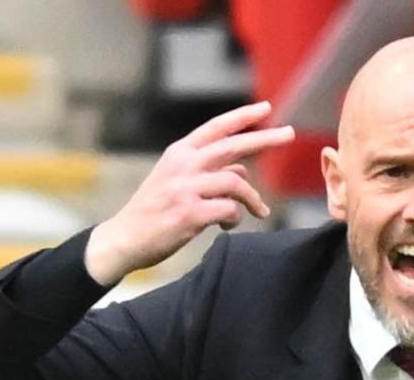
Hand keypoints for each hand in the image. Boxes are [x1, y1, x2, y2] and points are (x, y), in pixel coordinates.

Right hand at [85, 101, 295, 284]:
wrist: (124, 238)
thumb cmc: (154, 211)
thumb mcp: (176, 181)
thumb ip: (208, 171)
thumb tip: (241, 169)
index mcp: (179, 153)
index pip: (215, 128)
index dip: (242, 117)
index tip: (266, 107)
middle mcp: (183, 165)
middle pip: (233, 146)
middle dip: (265, 137)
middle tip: (290, 133)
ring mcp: (186, 188)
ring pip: (236, 182)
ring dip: (253, 198)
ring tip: (260, 212)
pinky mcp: (190, 213)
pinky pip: (229, 211)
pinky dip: (235, 219)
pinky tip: (227, 227)